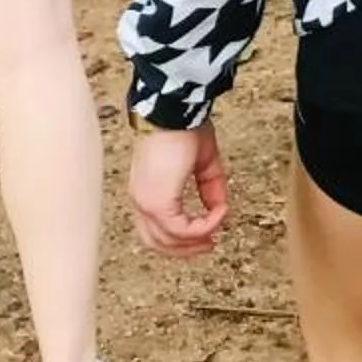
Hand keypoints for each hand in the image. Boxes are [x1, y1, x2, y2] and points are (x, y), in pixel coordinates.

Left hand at [128, 122, 228, 257]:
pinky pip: (181, 229)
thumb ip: (210, 189)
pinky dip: (202, 226)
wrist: (175, 112)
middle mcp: (141, 201)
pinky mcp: (158, 202)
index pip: (155, 229)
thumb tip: (220, 209)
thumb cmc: (183, 127)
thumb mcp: (203, 163)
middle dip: (186, 249)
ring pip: (166, 242)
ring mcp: (146, 203)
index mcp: (146, 191)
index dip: (180, 238)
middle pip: (157, 244)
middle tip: (210, 244)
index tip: (206, 234)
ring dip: (194, 241)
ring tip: (215, 233)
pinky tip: (218, 214)